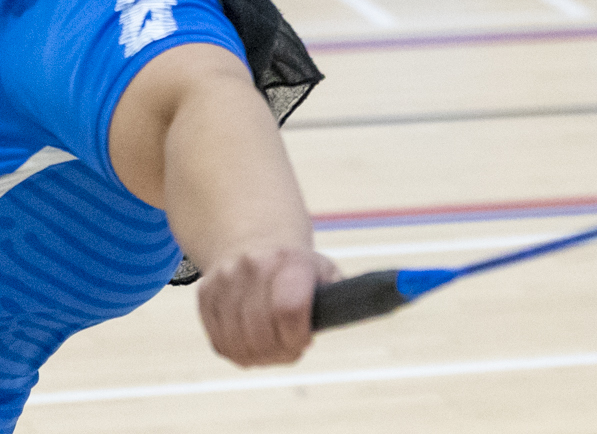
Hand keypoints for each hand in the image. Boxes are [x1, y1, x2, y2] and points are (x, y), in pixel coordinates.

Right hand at [196, 245, 335, 366]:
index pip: (289, 310)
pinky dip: (238, 351)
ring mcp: (224, 281)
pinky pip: (220, 343)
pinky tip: (251, 341)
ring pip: (238, 344)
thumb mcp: (325, 274)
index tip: (305, 340)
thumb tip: (391, 301)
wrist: (251, 240)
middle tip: (290, 347)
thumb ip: (344, 299)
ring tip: (272, 346)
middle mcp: (251, 267)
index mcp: (289, 261)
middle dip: (280, 352)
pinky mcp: (205, 295)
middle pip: (262, 336)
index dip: (297, 337)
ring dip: (258, 356)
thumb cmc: (299, 270)